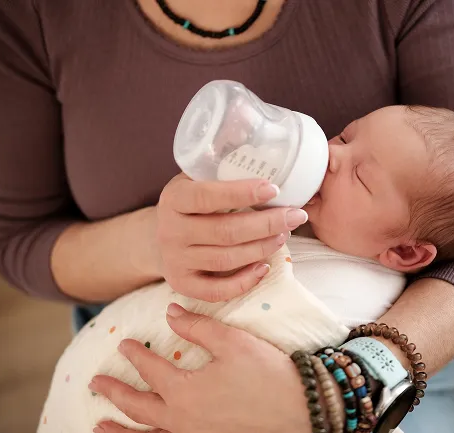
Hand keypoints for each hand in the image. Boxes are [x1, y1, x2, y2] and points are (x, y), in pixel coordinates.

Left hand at [89, 304, 312, 432]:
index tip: (122, 343)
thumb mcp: (232, 342)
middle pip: (137, 406)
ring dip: (119, 432)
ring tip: (98, 427)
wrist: (300, 410)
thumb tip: (169, 311)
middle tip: (95, 382)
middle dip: (114, 392)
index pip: (150, 368)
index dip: (134, 354)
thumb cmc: (267, 373)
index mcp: (184, 391)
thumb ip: (197, 327)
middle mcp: (181, 420)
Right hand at [155, 173, 307, 301]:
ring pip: (225, 259)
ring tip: (284, 235)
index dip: (242, 193)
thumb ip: (221, 167)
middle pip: (224, 231)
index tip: (274, 189)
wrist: (157, 237)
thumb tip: (264, 138)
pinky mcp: (182, 284)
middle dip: (266, 223)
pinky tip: (265, 266)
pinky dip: (244, 281)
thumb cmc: (191, 203)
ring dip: (261, 248)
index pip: (207, 196)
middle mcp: (170, 231)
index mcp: (173, 198)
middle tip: (296, 216)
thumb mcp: (196, 179)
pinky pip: (216, 290)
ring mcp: (174, 260)